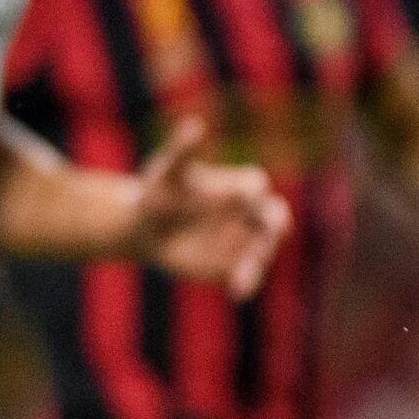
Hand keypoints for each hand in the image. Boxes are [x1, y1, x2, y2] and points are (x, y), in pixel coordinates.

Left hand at [125, 112, 287, 296]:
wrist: (143, 228)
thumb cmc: (159, 192)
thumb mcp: (167, 170)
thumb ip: (183, 150)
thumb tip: (196, 125)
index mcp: (242, 187)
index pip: (256, 188)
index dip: (251, 192)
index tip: (242, 194)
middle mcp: (251, 215)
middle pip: (274, 220)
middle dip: (274, 226)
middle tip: (273, 230)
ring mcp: (245, 243)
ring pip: (262, 252)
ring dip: (257, 262)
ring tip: (244, 275)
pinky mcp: (233, 268)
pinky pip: (246, 277)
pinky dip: (245, 284)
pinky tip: (236, 293)